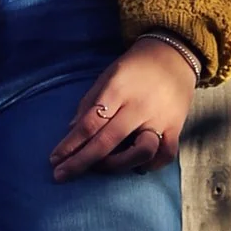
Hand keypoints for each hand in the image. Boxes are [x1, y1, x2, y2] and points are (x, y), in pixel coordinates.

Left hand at [50, 34, 201, 178]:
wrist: (173, 55)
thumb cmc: (133, 68)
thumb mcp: (107, 75)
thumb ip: (90, 102)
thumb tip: (71, 130)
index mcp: (118, 89)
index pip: (91, 122)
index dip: (70, 143)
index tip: (54, 159)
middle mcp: (139, 106)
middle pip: (108, 141)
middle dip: (81, 162)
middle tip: (60, 175)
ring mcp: (160, 118)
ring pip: (141, 152)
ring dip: (118, 164)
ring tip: (102, 167)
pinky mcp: (176, 126)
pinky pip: (165, 155)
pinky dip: (150, 165)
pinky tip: (136, 167)